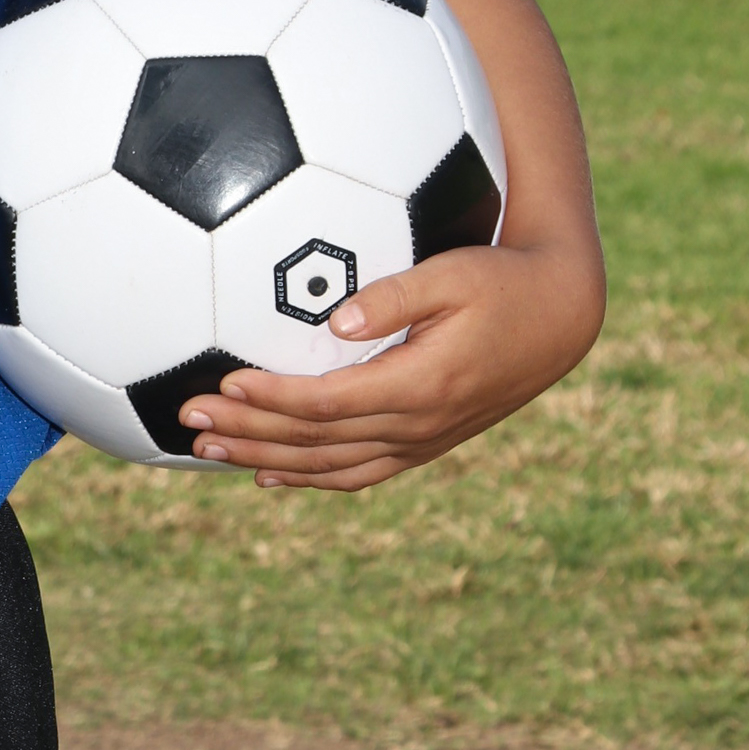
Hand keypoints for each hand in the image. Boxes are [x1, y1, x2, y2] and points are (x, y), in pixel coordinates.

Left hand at [177, 237, 602, 490]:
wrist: (560, 317)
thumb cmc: (502, 279)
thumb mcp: (453, 273)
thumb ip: (395, 297)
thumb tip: (336, 321)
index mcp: (421, 385)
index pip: (328, 404)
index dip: (272, 401)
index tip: (222, 385)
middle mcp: (418, 425)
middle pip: (316, 442)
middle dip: (248, 434)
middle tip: (188, 422)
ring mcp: (423, 441)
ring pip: (330, 466)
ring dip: (266, 460)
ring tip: (208, 451)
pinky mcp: (426, 442)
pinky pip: (359, 472)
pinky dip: (310, 477)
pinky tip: (269, 474)